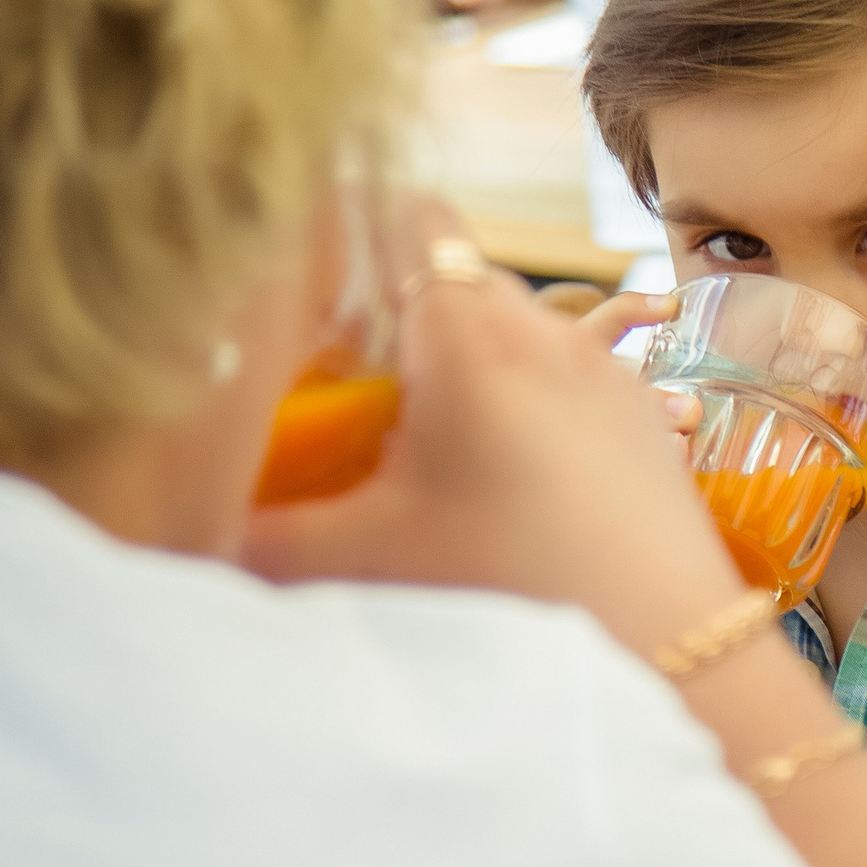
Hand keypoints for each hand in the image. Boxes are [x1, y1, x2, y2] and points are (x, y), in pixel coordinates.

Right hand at [243, 265, 744, 656]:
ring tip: (429, 439)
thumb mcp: (367, 561)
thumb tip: (196, 524)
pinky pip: (572, 381)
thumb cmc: (511, 593)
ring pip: (518, 330)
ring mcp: (605, 372)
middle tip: (349, 380)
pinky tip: (504, 474)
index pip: (404, 213)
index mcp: (466, 334)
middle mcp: (543, 332)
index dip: (355, 226)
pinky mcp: (645, 422)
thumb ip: (264, 536)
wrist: (670, 653)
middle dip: (400, 314)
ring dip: (470, 367)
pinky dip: (529, 408)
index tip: (314, 271)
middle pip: (456, 276)